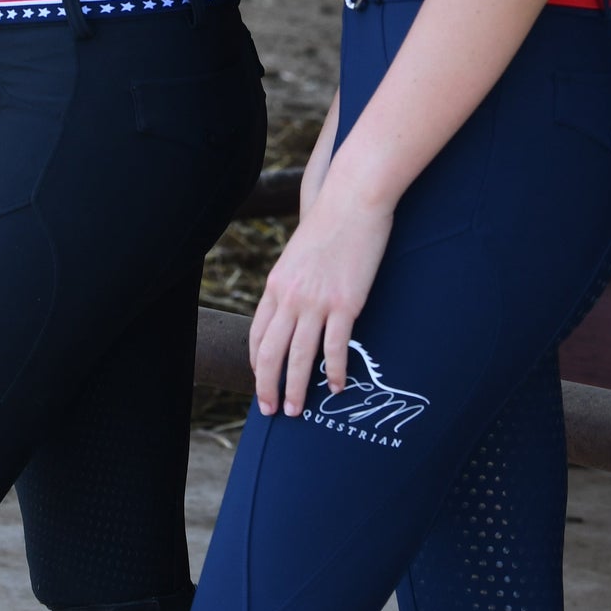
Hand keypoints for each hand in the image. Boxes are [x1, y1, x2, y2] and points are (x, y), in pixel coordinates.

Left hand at [247, 169, 393, 417]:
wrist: (352, 200)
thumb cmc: (330, 223)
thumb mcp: (299, 254)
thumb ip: (294, 281)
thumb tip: (296, 303)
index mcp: (276, 284)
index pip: (258, 334)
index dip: (257, 362)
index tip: (261, 381)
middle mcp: (290, 296)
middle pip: (271, 352)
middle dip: (268, 386)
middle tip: (271, 410)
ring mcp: (316, 301)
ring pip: (299, 356)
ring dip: (295, 388)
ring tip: (296, 410)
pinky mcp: (345, 303)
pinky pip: (335, 348)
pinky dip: (334, 372)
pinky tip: (335, 387)